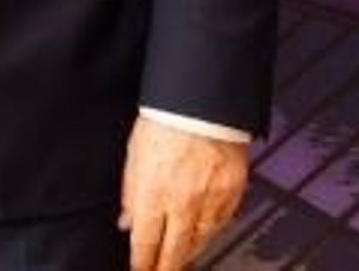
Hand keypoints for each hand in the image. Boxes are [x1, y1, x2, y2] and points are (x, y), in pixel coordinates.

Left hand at [119, 116, 247, 270]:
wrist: (201, 104)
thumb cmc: (164, 122)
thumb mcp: (133, 156)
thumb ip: (130, 192)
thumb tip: (127, 221)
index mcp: (154, 193)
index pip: (146, 242)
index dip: (142, 263)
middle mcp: (183, 203)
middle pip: (175, 249)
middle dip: (165, 268)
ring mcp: (210, 200)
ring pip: (200, 241)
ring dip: (188, 254)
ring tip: (179, 262)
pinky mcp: (231, 193)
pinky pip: (220, 223)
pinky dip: (210, 234)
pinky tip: (203, 239)